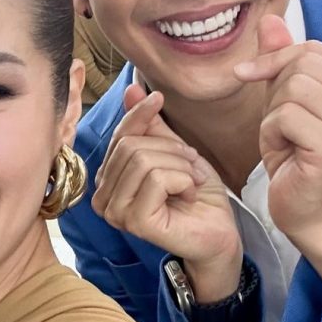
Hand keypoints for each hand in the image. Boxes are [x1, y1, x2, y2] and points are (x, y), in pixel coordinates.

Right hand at [93, 85, 241, 299]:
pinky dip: (182, 180)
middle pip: (131, 146)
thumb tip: (132, 89)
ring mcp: (116, 212)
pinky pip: (158, 179)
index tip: (158, 99)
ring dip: (180, 166)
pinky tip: (188, 196)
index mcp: (107, 179)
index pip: (118, 136)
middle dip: (171, 149)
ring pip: (144, 160)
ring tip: (190, 182)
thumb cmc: (195, 196)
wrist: (218, 232)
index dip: (139, 115)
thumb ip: (150, 126)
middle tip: (190, 168)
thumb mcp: (173, 151)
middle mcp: (102, 197)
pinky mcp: (135, 221)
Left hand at [235, 16, 321, 274]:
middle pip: (304, 65)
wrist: (308, 216)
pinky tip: (285, 155)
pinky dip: (273, 134)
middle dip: (277, 91)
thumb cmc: (299, 163)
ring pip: (294, 88)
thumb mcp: (287, 106)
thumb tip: (269, 21)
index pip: (314, 50)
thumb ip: (283, 64)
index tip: (248, 74)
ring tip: (286, 141)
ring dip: (274, 115)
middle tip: (282, 126)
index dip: (279, 56)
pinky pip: (286, 116)